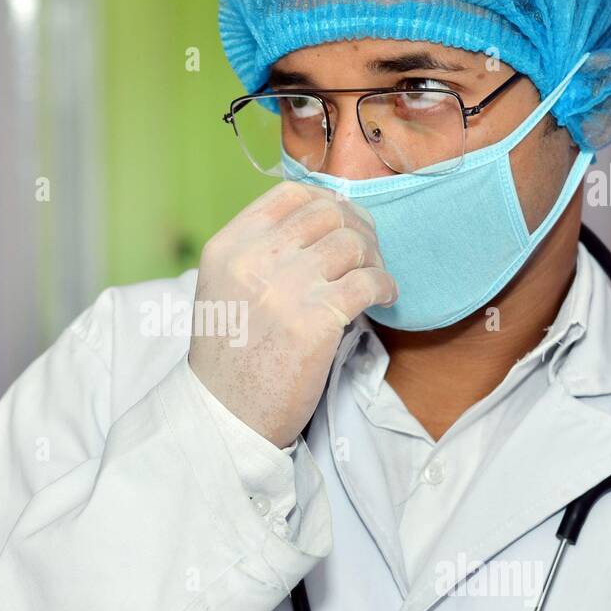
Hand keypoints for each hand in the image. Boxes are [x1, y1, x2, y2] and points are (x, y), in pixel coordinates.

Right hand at [187, 181, 395, 447]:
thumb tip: (324, 217)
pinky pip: (369, 282)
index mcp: (228, 246)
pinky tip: (384, 299)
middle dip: (358, 228)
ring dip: (374, 258)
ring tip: (372, 280)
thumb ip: (260, 251)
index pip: (290, 194)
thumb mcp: (224, 287)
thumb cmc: (230, 354)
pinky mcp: (315, 322)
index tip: (343, 224)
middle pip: (328, 213)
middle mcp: (252, 260)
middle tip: (366, 255)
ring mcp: (284, 289)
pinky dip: (386, 286)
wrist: (225, 416)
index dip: (327, 202)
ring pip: (352, 244)